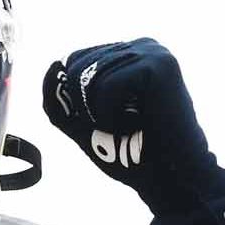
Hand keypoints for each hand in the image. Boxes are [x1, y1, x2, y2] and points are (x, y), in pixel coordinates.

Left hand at [42, 38, 224, 213]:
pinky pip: (106, 86)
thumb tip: (52, 65)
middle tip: (117, 127)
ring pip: (88, 77)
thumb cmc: (131, 154)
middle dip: (85, 108)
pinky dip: (110, 115)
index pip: (72, 62)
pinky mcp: (158, 66)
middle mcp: (141, 46)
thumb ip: (60, 98)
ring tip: (129, 125)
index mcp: (127, 54)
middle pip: (75, 67)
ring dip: (99, 114)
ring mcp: (152, 52)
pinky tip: (137, 123)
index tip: (105, 122)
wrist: (171, 178)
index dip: (74, 100)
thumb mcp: (83, 123)